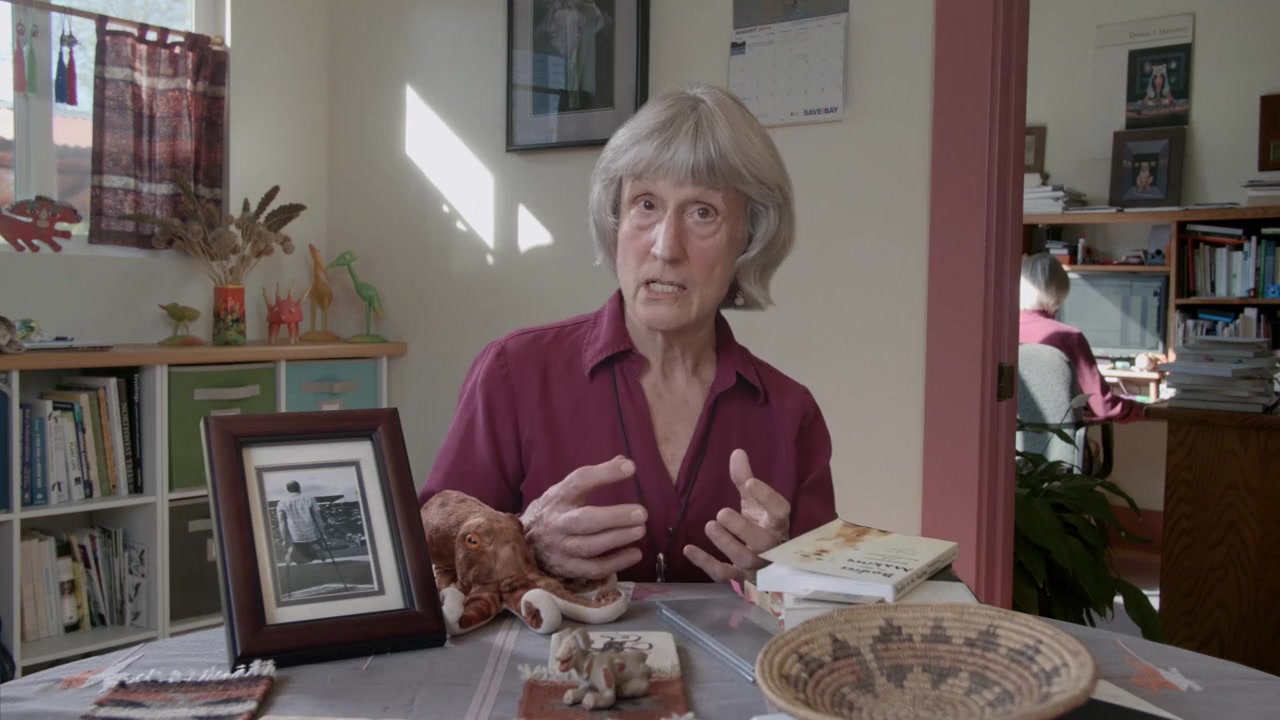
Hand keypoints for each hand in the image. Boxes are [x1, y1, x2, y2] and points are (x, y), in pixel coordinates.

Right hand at [521, 456, 647, 579]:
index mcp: (557, 498)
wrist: (523, 544)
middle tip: (642, 512)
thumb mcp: (565, 492)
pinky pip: (592, 569)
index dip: (604, 474)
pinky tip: (635, 554)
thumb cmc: (553, 513)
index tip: (630, 467)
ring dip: (617, 538)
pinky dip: (615, 563)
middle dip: (614, 517)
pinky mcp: (566, 569)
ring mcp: (560, 548)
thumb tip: (623, 461)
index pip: (579, 481)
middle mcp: (557, 523)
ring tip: (641, 530)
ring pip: (589, 546)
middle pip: (585, 520)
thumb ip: (593, 478)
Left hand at [683, 448, 789, 582]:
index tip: (750, 483)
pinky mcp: (739, 579)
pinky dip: (705, 563)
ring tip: (710, 525)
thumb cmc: (759, 527)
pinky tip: (688, 549)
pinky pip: (724, 575)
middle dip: (743, 528)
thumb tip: (737, 452)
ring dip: (726, 544)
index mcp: (777, 524)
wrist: (766, 563)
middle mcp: (771, 547)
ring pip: (744, 559)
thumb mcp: (754, 504)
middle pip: (763, 542)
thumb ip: (745, 480)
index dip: (768, 497)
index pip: (780, 511)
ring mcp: (755, 566)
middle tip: (722, 512)